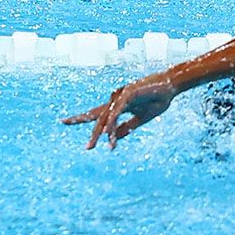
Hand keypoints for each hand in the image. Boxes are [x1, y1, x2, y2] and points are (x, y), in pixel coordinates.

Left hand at [60, 73, 178, 149]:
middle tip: (75, 137)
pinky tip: (106, 133)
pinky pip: (117, 112)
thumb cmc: (157, 100)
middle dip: (84, 125)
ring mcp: (121, 96)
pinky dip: (111, 123)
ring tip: (93, 146)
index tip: (63, 121)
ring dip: (100, 133)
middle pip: (96, 116)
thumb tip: (112, 138)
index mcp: (117, 106)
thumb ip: (126, 128)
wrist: (171, 87)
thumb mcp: (141, 119)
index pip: (96, 114)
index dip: (80, 118)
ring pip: (106, 117)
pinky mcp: (128, 94)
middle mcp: (116, 100)